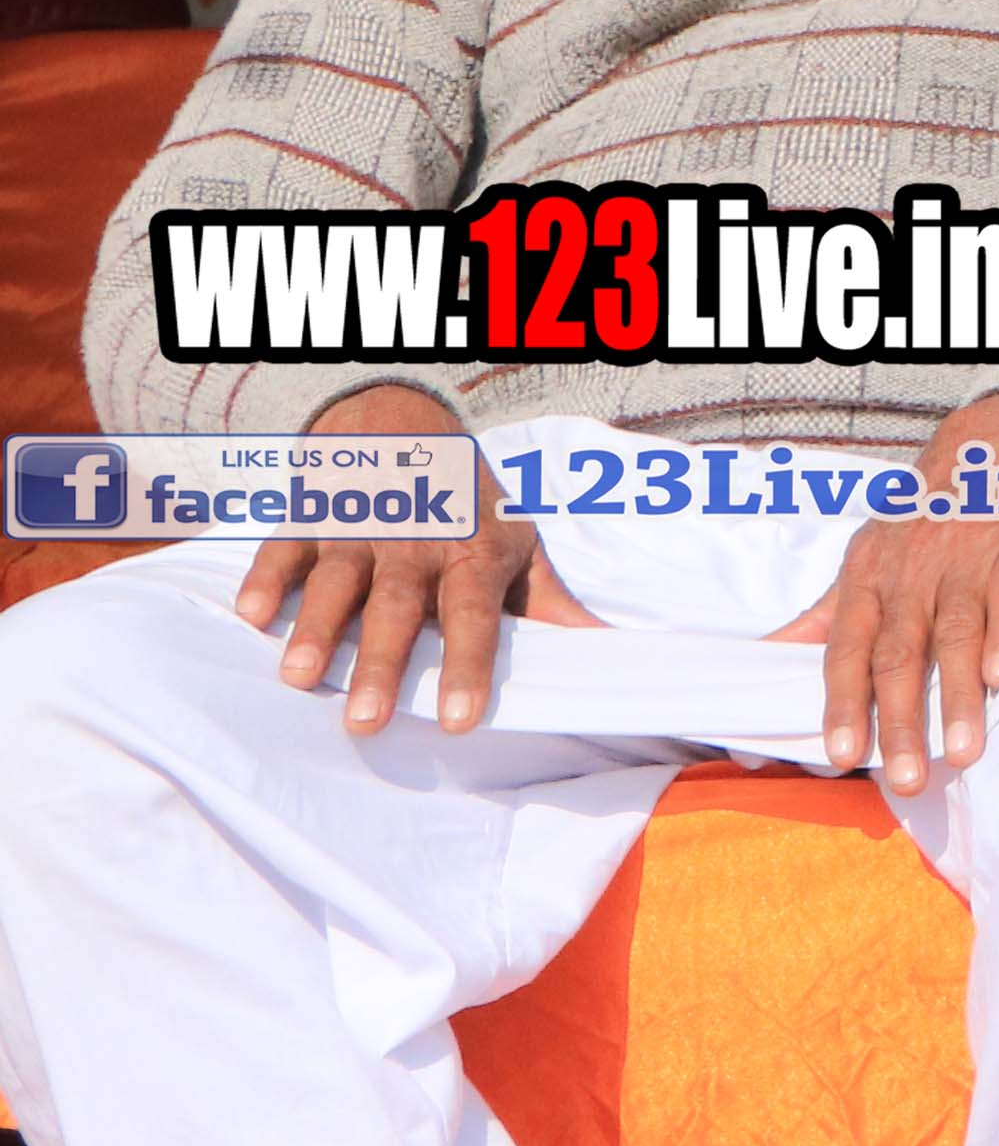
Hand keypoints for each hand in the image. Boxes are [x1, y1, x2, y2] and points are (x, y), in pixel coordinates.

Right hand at [232, 381, 579, 736]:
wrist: (407, 424)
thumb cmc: (468, 503)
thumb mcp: (519, 542)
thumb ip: (548, 600)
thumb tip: (601, 644)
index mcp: (471, 553)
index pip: (473, 614)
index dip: (467, 665)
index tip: (457, 719)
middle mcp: (414, 542)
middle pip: (396, 609)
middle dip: (380, 664)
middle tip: (366, 721)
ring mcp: (358, 529)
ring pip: (335, 583)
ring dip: (316, 631)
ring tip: (299, 679)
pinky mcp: (310, 517)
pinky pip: (284, 549)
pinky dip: (265, 578)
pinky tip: (250, 615)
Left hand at [780, 391, 998, 780]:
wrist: (993, 443)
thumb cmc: (925, 515)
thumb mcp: (865, 558)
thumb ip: (822, 617)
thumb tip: (764, 658)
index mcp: (867, 578)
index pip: (846, 649)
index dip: (843, 702)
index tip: (839, 755)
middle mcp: (911, 572)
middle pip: (900, 654)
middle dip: (901, 719)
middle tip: (904, 778)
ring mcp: (965, 559)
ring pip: (956, 635)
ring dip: (959, 697)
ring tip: (963, 752)